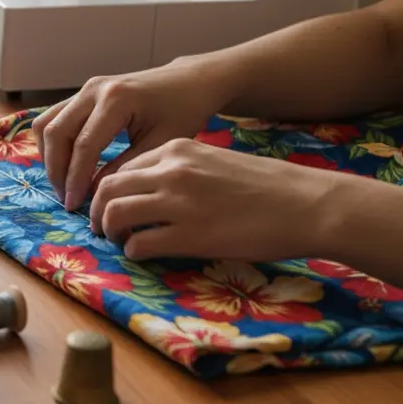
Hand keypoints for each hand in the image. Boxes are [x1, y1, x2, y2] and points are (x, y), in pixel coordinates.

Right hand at [33, 59, 234, 211]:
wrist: (188, 82)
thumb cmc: (182, 111)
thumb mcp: (160, 145)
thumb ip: (125, 168)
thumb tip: (94, 194)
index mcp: (116, 99)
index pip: (84, 145)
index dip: (76, 179)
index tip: (75, 206)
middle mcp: (93, 89)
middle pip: (56, 132)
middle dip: (56, 170)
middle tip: (67, 199)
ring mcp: (84, 88)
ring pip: (46, 124)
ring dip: (49, 157)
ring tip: (63, 183)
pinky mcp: (81, 93)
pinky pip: (53, 118)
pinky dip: (53, 144)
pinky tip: (65, 164)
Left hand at [89, 138, 342, 261]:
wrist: (305, 204)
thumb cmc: (267, 186)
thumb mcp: (214, 162)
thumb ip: (180, 171)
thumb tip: (148, 193)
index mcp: (176, 150)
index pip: (122, 167)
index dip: (110, 189)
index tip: (110, 203)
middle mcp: (170, 172)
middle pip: (107, 188)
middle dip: (96, 209)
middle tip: (100, 226)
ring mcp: (177, 204)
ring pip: (115, 214)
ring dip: (109, 231)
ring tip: (118, 241)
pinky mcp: (188, 236)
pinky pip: (139, 244)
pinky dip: (133, 251)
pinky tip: (142, 254)